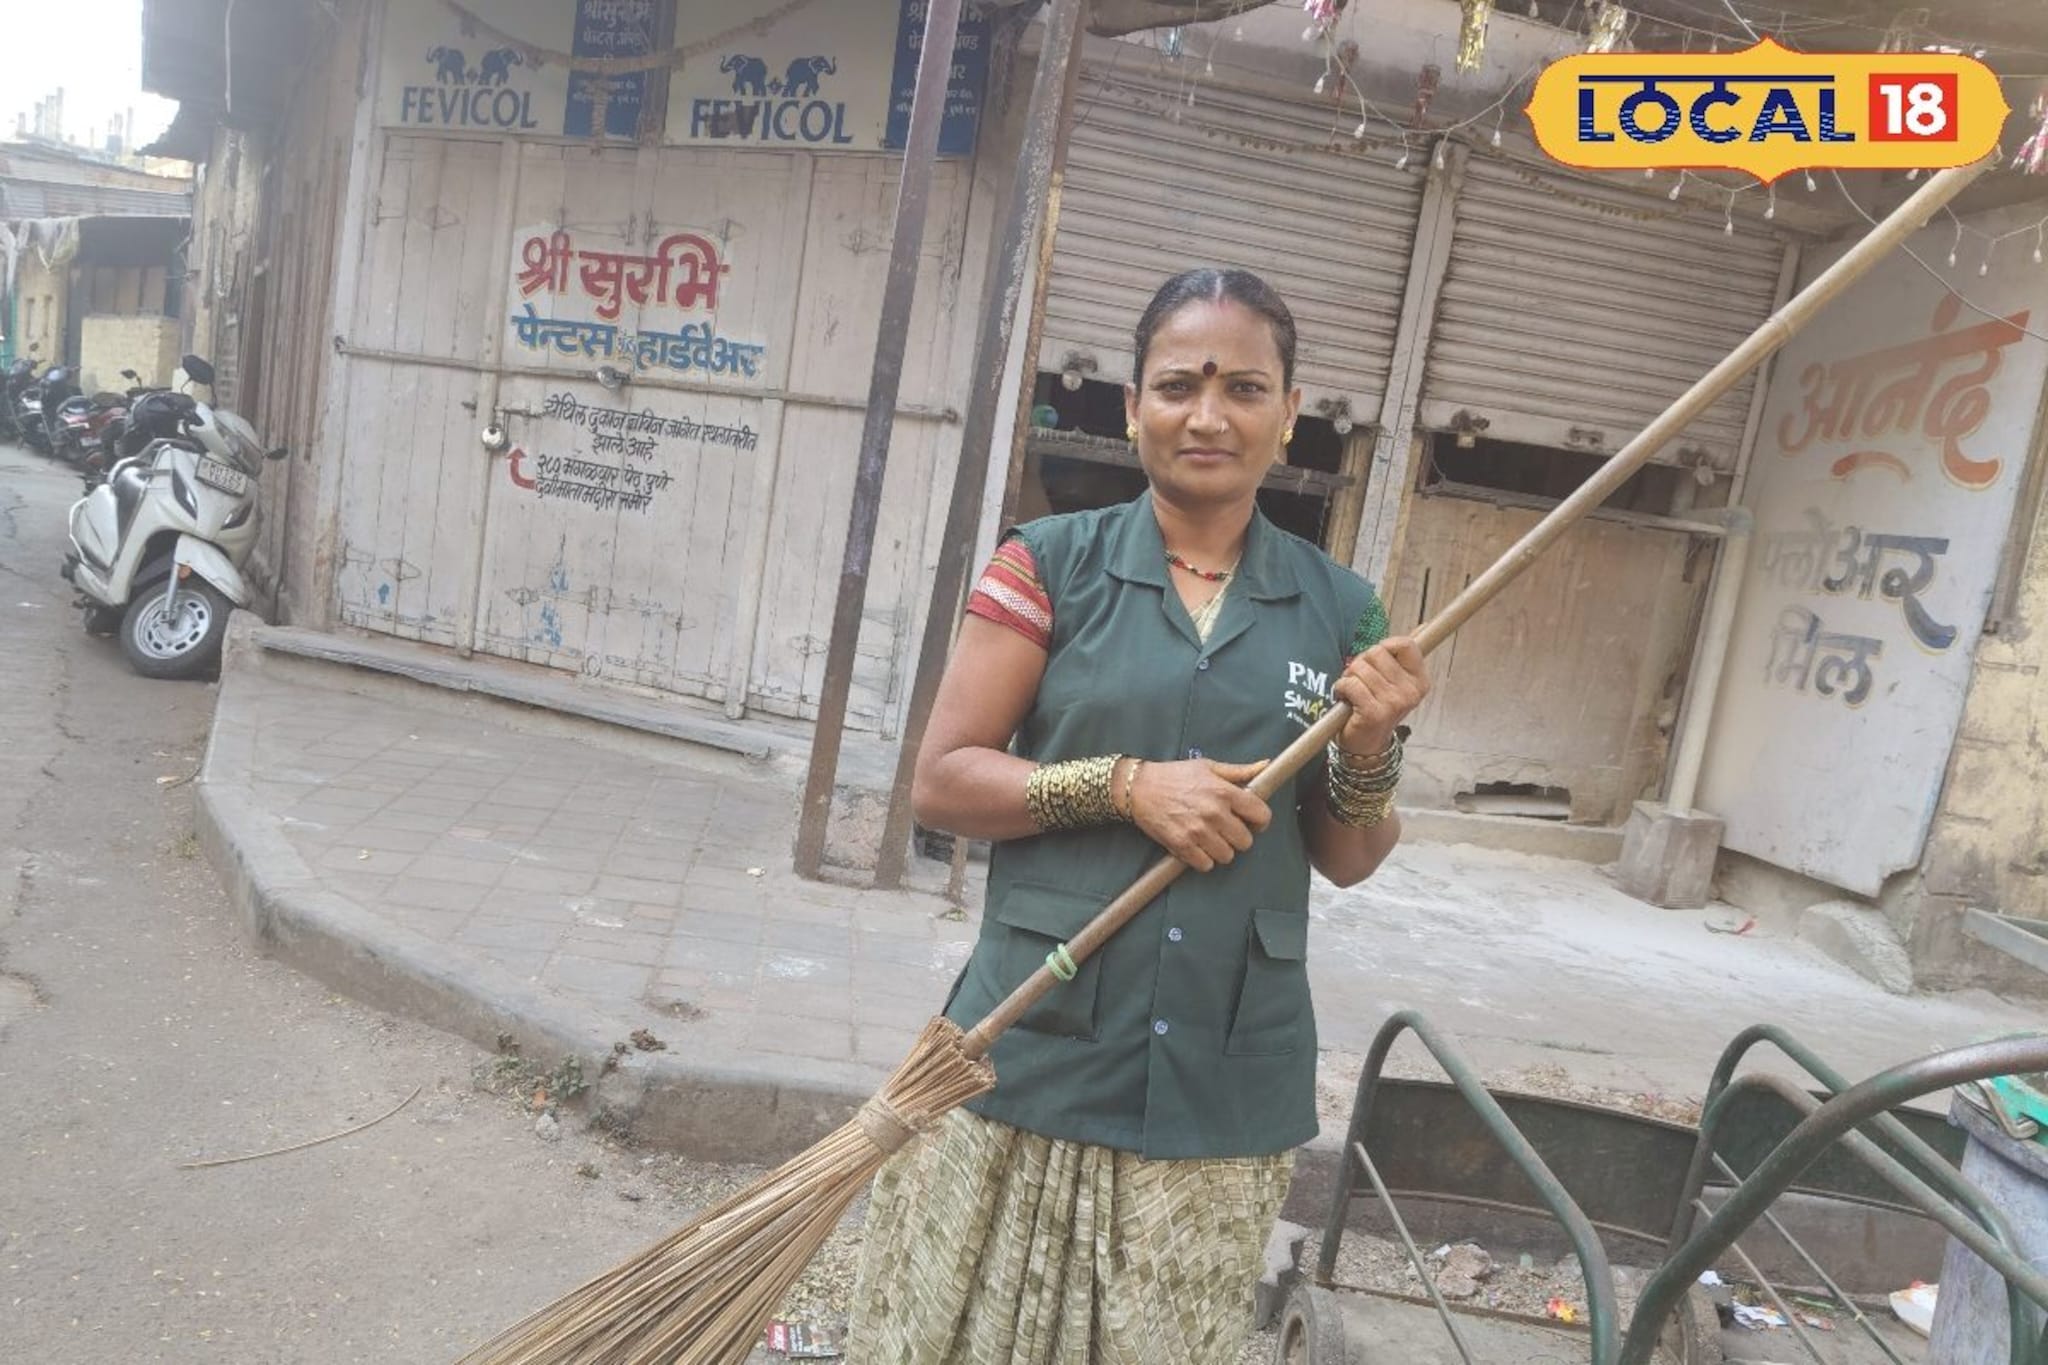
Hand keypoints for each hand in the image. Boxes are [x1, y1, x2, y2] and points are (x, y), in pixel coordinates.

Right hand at [1128, 758, 1271, 871]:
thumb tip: (1265, 766)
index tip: (1252, 821)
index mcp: (1224, 791)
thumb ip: (1239, 771)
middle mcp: (1214, 812)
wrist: (1138, 788)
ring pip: (1227, 856)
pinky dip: (1203, 859)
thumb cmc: (1174, 776)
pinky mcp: (1182, 845)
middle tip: (1226, 830)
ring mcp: (1198, 831)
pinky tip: (1197, 846)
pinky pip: (1206, 865)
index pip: (1261, 815)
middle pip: (1246, 841)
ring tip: (1210, 838)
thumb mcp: (1208, 767)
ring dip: (1221, 850)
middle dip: (1238, 837)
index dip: (1260, 821)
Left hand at [1333, 636, 1429, 758]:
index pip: (1406, 644)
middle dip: (1361, 663)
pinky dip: (1341, 688)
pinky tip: (1345, 699)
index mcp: (1420, 681)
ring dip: (1349, 677)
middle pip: (1377, 652)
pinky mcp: (1374, 712)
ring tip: (1353, 692)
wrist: (1365, 746)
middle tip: (1361, 681)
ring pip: (1360, 668)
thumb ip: (1404, 656)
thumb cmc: (1376, 709)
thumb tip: (1423, 626)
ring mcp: (1394, 702)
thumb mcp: (1395, 682)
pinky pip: (1350, 684)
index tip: (1376, 660)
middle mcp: (1411, 692)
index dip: (1385, 646)